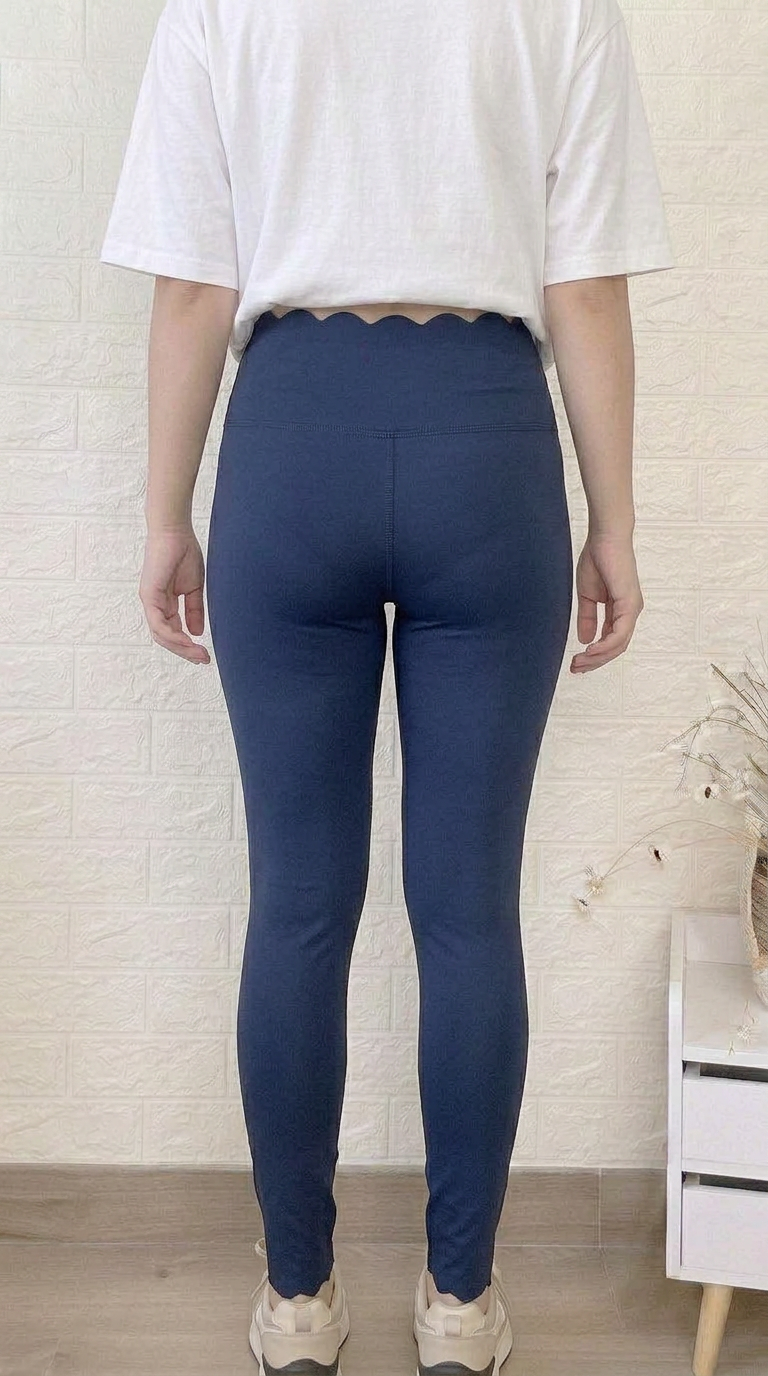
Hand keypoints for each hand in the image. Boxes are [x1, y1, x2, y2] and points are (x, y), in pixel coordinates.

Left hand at [139, 526, 210, 663]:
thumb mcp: (194, 588)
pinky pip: (159, 624)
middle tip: (204, 660)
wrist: (176, 531)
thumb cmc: (184, 553)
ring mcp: (150, 601)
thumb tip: (196, 633)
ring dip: (181, 648)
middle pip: (166, 638)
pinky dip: (174, 636)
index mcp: (165, 604)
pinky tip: (189, 641)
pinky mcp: (149, 596)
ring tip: (199, 654)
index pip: (173, 632)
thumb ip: (194, 610)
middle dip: (185, 651)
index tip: (205, 655)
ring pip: (161, 635)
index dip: (188, 646)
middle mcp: (155, 605)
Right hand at [570, 531, 643, 672]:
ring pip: (618, 645)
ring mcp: (632, 609)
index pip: (610, 641)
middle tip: (575, 668)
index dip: (594, 655)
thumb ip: (588, 617)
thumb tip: (585, 639)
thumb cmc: (598, 559)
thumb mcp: (588, 596)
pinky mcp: (629, 604)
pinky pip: (619, 633)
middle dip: (595, 661)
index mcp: (621, 610)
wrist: (605, 537)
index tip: (576, 662)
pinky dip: (605, 645)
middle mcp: (630, 612)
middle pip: (616, 648)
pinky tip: (590, 649)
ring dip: (598, 657)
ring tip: (579, 662)